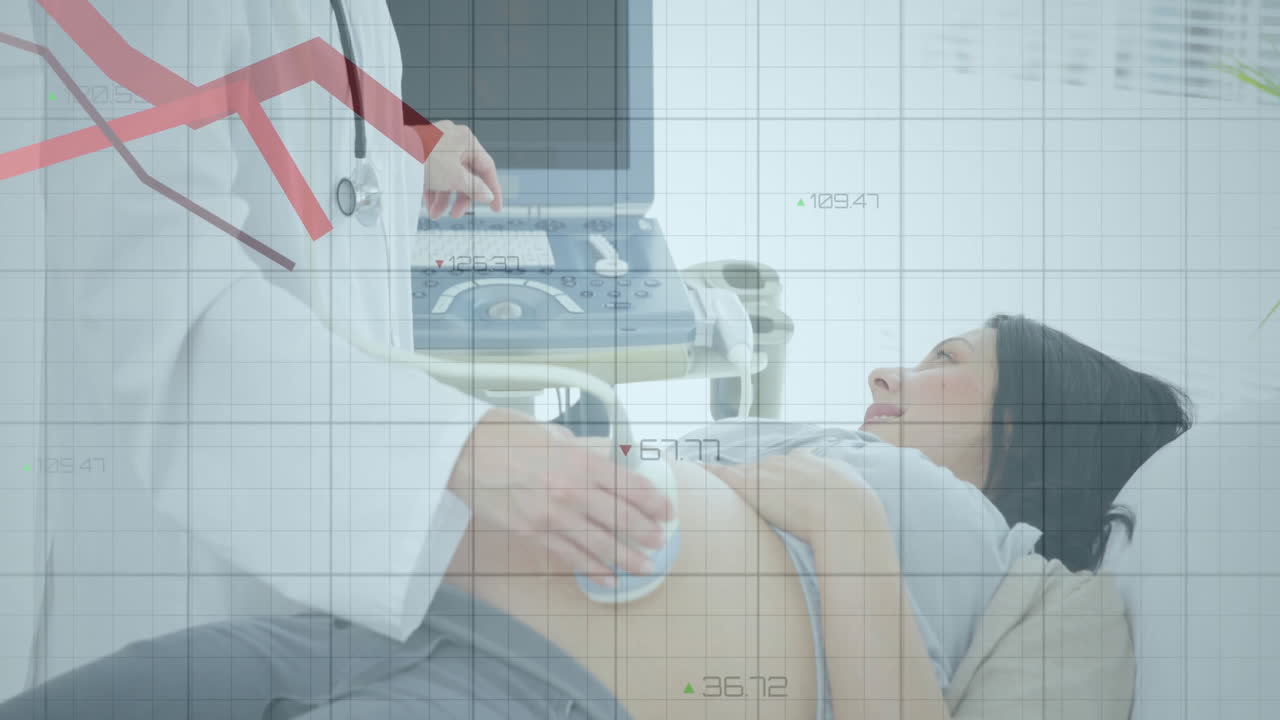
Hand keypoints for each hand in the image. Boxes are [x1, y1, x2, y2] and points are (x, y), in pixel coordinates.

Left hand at [422, 120, 502, 218]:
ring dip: (444, 199)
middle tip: (457, 214)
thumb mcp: (455, 177)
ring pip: (448, 177)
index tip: (495, 208)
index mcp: (466, 141)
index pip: (487, 168)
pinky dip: (433, 191)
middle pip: (466, 175)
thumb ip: (475, 188)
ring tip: (437, 214)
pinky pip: (434, 175)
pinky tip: (429, 206)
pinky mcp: (422, 154)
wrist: (393, 152)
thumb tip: (488, 196)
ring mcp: (437, 147)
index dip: (492, 190)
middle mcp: (453, 141)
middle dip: (461, 198)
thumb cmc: (424, 156)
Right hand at [447, 408, 675, 586]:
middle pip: (621, 519)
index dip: (654, 503)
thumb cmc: (508, 437)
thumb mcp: (555, 435)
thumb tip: (611, 458)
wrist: (465, 453)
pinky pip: (570, 556)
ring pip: (600, 544)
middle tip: (660, 543)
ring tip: (645, 567)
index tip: (668, 513)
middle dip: (646, 534)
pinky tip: (608, 577)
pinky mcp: (532, 534)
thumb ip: (585, 451)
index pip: (630, 487)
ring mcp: (551, 515)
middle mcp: (571, 490)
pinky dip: (592, 569)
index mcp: (580, 460)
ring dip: (626, 558)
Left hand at [702, 448, 877, 543]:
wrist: (846, 513)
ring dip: (729, 477)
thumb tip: (852, 499)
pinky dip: (708, 473)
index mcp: (810, 462)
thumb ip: (843, 491)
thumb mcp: (852, 493)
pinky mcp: (752, 486)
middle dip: (756, 478)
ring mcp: (768, 473)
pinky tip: (693, 469)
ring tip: (709, 477)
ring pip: (743, 472)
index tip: (776, 483)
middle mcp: (786, 462)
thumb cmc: (854, 512)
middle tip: (752, 494)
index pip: (789, 463)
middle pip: (762, 467)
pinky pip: (724, 476)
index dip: (780, 475)